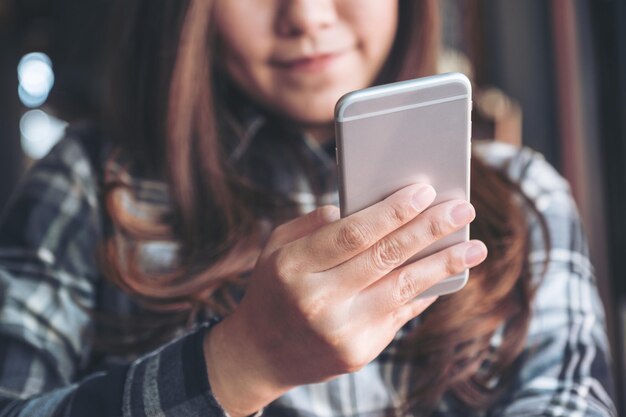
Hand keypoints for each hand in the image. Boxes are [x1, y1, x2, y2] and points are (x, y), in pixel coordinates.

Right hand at [204, 184, 486, 415]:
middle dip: (429, 230)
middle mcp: (318, 300)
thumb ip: (315, 225)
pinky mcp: (358, 353)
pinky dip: (427, 291)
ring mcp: (340, 331)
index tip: (424, 191)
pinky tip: (448, 274)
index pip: (352, 234)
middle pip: (385, 257)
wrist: (261, 354)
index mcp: (294, 267)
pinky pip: (401, 314)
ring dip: (443, 264)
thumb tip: (364, 207)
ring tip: (475, 246)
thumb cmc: (274, 288)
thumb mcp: (278, 248)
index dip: (392, 211)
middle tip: (463, 209)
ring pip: (403, 288)